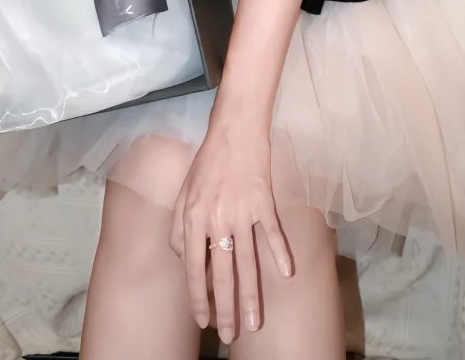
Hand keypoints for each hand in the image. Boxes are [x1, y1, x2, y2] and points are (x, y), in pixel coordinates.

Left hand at [170, 117, 291, 343]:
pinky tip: (287, 274)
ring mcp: (241, 212)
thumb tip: (180, 258)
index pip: (193, 268)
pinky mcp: (263, 202)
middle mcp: (216, 219)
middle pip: (222, 274)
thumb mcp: (183, 192)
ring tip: (255, 323)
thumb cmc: (207, 161)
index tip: (203, 321)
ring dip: (251, 295)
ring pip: (248, 263)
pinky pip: (272, 234)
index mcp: (192, 218)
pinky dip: (280, 253)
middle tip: (230, 335)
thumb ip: (177, 227)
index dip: (197, 297)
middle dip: (225, 309)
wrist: (234, 129)